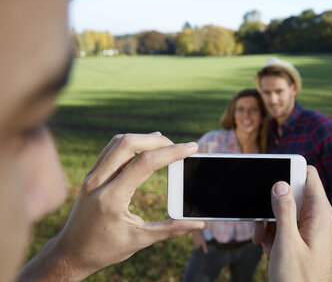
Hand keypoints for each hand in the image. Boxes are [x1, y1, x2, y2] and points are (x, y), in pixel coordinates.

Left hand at [20, 132, 205, 280]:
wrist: (70, 254)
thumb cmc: (104, 250)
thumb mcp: (139, 241)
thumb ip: (171, 229)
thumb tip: (199, 223)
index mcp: (111, 198)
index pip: (145, 163)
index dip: (172, 152)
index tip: (191, 148)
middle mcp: (98, 182)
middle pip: (129, 143)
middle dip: (158, 140)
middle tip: (179, 146)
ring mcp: (91, 177)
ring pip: (118, 142)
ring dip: (143, 138)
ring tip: (165, 144)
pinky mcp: (90, 176)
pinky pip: (110, 149)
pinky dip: (130, 143)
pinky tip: (144, 148)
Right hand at [253, 166, 331, 281]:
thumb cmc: (300, 279)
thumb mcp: (287, 242)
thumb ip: (284, 211)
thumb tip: (280, 184)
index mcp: (320, 212)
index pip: (308, 174)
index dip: (289, 171)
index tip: (271, 180)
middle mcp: (317, 217)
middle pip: (291, 193)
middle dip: (272, 203)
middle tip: (261, 221)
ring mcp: (310, 228)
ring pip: (284, 210)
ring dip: (268, 222)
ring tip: (262, 240)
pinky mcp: (302, 238)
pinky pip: (285, 225)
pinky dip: (272, 233)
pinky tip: (268, 247)